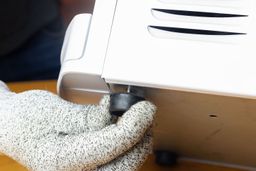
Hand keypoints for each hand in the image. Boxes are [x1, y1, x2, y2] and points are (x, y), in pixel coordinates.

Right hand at [0, 81, 155, 170]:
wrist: (14, 126)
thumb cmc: (25, 117)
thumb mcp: (53, 110)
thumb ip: (87, 117)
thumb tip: (115, 115)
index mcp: (59, 160)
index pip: (108, 147)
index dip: (132, 127)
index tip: (145, 109)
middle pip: (121, 166)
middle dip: (140, 140)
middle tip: (146, 115)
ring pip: (122, 168)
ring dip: (137, 144)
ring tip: (139, 121)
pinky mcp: (88, 168)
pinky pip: (115, 163)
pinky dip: (127, 147)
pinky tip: (127, 130)